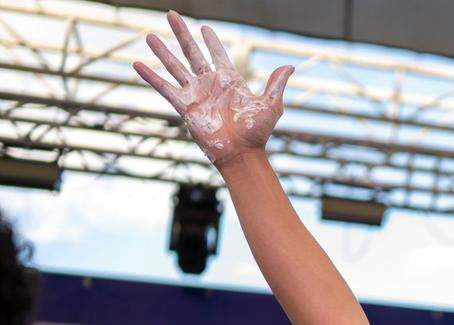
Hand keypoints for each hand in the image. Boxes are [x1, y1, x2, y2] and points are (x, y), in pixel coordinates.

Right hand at [133, 11, 292, 166]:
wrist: (242, 154)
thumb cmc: (257, 133)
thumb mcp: (270, 104)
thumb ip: (276, 84)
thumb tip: (289, 65)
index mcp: (230, 81)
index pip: (218, 55)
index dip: (211, 42)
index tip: (205, 28)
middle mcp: (210, 84)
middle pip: (192, 53)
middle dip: (182, 34)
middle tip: (172, 14)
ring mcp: (196, 94)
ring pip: (175, 67)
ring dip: (163, 51)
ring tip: (149, 35)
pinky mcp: (185, 107)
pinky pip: (165, 88)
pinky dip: (151, 77)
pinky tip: (137, 64)